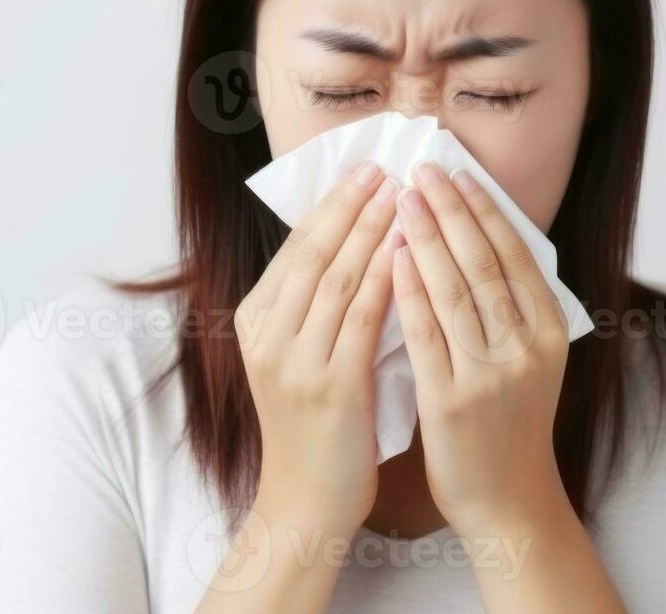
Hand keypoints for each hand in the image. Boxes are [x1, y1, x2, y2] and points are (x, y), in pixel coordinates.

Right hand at [233, 159, 402, 535]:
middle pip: (314, 253)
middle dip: (352, 205)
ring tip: (402, 194)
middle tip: (385, 167)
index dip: (332, 205)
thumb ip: (317, 304)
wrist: (307, 499)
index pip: (297, 247)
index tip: (365, 169)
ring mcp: (294, 361)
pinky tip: (407, 250)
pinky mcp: (329, 387)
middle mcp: (268, 335)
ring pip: (337, 278)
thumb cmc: (317, 424)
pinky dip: (385, 278)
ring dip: (371, 231)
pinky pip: (361, 319)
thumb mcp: (300, 354)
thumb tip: (355, 240)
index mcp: (257, 320)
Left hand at [391, 161, 571, 535]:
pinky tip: (390, 257)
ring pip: (454, 289)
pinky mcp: (452, 400)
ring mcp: (491, 374)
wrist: (507, 500)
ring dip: (424, 237)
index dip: (483, 209)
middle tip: (422, 169)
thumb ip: (514, 306)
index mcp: (550, 330)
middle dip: (450, 209)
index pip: (514, 254)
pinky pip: (425, 332)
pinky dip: (408, 289)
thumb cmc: (510, 422)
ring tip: (402, 197)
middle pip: (484, 262)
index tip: (457, 172)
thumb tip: (482, 236)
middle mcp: (527, 347)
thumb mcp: (531, 359)